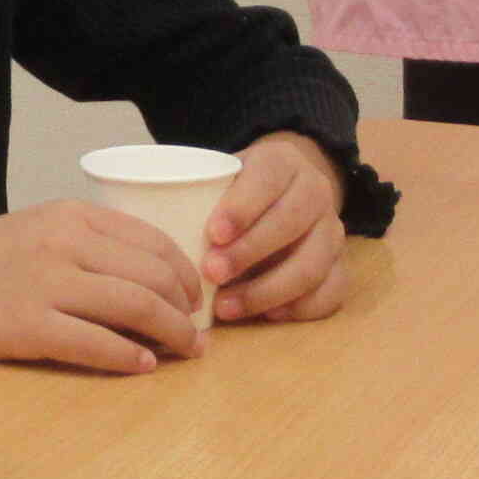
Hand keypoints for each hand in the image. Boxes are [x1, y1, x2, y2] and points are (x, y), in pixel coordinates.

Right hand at [0, 204, 205, 381]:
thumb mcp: (28, 233)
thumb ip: (79, 248)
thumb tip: (140, 282)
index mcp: (68, 217)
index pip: (153, 241)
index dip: (185, 274)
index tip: (196, 299)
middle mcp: (64, 243)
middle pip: (154, 276)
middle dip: (187, 309)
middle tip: (198, 333)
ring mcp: (46, 284)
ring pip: (137, 307)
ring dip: (173, 335)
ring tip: (185, 352)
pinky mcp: (27, 326)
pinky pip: (96, 344)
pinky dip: (129, 357)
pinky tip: (142, 367)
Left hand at [207, 133, 353, 325]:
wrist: (287, 190)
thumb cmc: (237, 191)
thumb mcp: (219, 176)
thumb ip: (192, 192)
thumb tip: (137, 210)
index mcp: (282, 162)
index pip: (267, 178)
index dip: (242, 207)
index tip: (213, 234)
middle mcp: (315, 193)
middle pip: (290, 222)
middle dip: (249, 252)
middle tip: (211, 273)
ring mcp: (332, 231)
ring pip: (313, 263)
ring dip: (268, 290)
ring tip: (227, 308)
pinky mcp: (340, 264)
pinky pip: (333, 291)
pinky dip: (302, 308)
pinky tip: (268, 316)